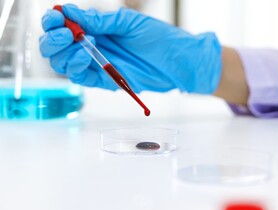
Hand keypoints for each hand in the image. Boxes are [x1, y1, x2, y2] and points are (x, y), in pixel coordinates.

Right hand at [39, 4, 221, 93]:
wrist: (177, 60)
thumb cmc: (159, 37)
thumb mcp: (128, 22)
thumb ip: (100, 20)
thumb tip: (70, 12)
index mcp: (97, 29)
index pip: (64, 26)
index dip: (54, 22)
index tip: (56, 17)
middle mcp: (93, 47)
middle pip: (57, 48)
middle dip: (52, 40)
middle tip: (65, 33)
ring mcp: (98, 64)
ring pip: (64, 64)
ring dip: (63, 53)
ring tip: (79, 42)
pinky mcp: (105, 80)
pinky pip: (81, 77)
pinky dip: (76, 67)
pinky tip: (85, 56)